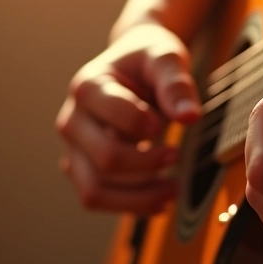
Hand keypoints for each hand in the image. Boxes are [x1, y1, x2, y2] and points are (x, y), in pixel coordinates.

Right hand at [56, 23, 200, 213]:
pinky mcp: (81, 168)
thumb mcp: (164, 57)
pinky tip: (160, 200)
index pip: (116, 117)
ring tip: (173, 189)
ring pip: (94, 190)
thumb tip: (190, 117)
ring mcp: (73, 148)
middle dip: (148, 164)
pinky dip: (129, 205)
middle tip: (176, 155)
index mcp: (88, 86)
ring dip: (138, 197)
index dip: (146, 125)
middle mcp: (72, 119)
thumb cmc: (147, 59)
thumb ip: (175, 83)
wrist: (131, 63)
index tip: (166, 123)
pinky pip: (97, 199)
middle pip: (105, 159)